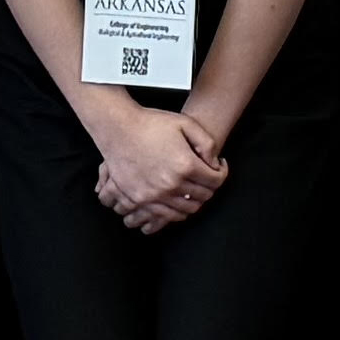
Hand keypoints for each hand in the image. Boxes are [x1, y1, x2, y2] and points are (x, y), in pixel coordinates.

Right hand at [87, 102, 228, 232]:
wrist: (118, 128)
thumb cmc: (151, 123)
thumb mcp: (186, 123)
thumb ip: (207, 143)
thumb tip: (215, 163)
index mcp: (185, 165)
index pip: (216, 181)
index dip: (221, 173)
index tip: (217, 167)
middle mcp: (171, 184)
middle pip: (202, 197)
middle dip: (208, 188)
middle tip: (205, 178)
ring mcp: (153, 195)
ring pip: (185, 211)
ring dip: (192, 201)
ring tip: (190, 189)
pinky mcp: (138, 199)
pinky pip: (163, 216)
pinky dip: (173, 212)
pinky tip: (173, 199)